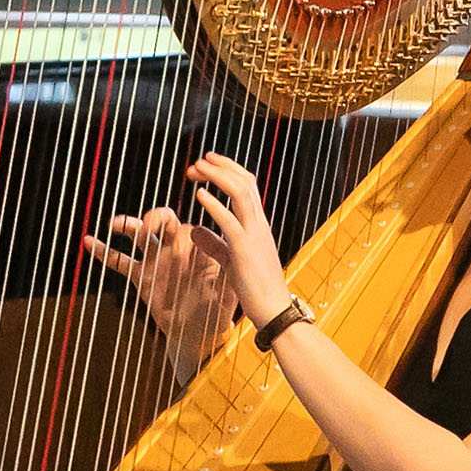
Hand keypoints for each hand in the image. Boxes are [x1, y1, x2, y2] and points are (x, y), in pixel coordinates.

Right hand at [83, 204, 237, 371]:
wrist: (200, 334)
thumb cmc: (218, 309)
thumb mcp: (227, 289)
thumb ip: (228, 269)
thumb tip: (229, 246)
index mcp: (198, 246)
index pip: (187, 226)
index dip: (183, 229)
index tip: (178, 237)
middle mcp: (176, 247)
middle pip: (162, 221)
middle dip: (153, 218)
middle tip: (147, 226)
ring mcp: (156, 261)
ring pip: (139, 236)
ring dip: (127, 226)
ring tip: (115, 224)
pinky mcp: (141, 277)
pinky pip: (120, 262)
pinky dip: (104, 252)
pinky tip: (90, 242)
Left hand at [182, 153, 290, 330]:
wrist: (273, 310)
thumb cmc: (255, 287)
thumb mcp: (232, 260)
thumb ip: (216, 244)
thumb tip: (197, 232)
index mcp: (258, 224)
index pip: (247, 185)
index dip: (228, 169)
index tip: (208, 161)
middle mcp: (258, 224)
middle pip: (244, 182)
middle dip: (221, 166)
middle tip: (198, 160)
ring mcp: (253, 234)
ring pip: (240, 193)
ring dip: (217, 177)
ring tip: (197, 168)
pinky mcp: (244, 250)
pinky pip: (229, 221)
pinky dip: (214, 205)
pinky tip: (199, 195)